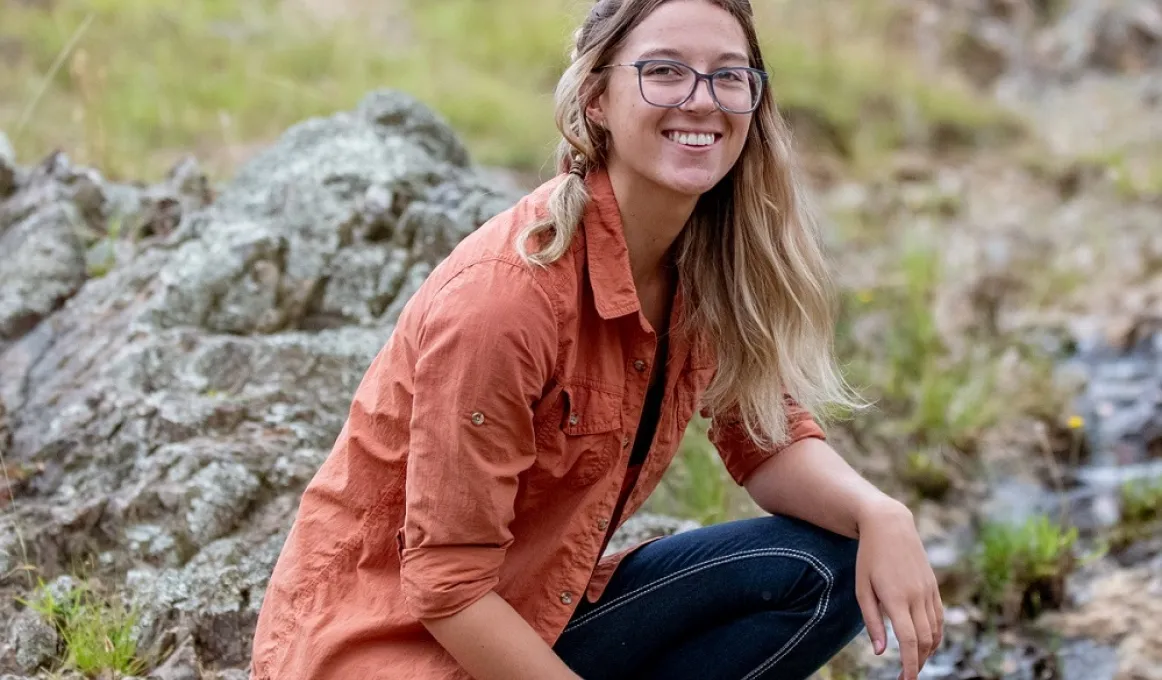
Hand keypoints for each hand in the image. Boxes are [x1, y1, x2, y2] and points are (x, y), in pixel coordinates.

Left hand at [854, 498, 943, 679]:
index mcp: (896, 598)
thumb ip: (872, 622)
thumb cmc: (869, 558)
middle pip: (925, 641)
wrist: (889, 525)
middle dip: (918, 663)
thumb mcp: (862, 589)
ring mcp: (928, 591)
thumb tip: (881, 652)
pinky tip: (926, 643)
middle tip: (906, 676)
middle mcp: (916, 596)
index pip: (910, 642)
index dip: (910, 665)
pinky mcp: (933, 586)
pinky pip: (939, 617)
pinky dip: (935, 635)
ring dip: (928, 652)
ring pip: (935, 631)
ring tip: (915, 663)